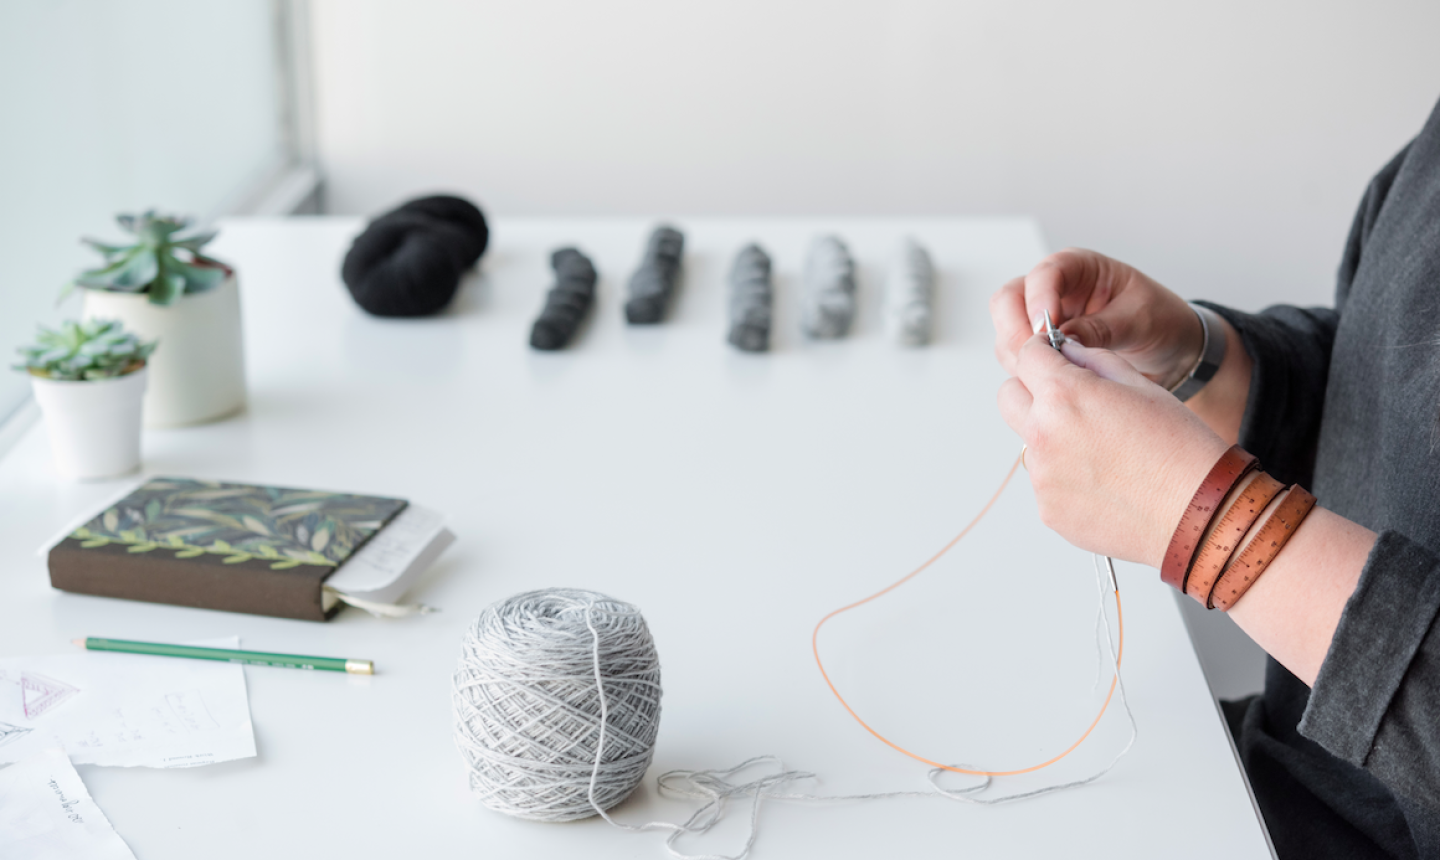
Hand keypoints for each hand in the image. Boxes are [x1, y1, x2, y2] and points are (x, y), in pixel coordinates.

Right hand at [990, 249, 1202, 388]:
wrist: (1170, 347)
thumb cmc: (1160, 320)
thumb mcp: (1138, 320)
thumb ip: (1099, 328)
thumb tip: (1062, 342)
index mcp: (1079, 268)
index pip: (1044, 274)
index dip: (1039, 299)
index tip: (1045, 330)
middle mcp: (1053, 289)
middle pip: (1009, 299)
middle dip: (1017, 329)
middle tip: (1038, 356)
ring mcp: (1042, 318)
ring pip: (1007, 330)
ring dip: (1018, 353)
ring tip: (1049, 372)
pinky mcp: (1040, 345)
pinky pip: (1015, 354)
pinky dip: (1023, 369)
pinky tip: (1048, 380)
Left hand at [998, 335, 1229, 566]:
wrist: (1200, 515)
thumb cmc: (1181, 449)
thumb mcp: (1141, 385)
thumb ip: (1093, 361)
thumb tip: (1066, 353)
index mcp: (1064, 395)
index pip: (1027, 355)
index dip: (1043, 352)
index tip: (1054, 358)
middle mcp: (1043, 434)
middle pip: (1009, 396)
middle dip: (1030, 390)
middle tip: (1069, 400)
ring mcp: (1042, 476)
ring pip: (1029, 442)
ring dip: (1051, 437)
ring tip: (1102, 452)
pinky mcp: (1048, 510)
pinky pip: (1045, 482)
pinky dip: (1065, 477)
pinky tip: (1106, 483)